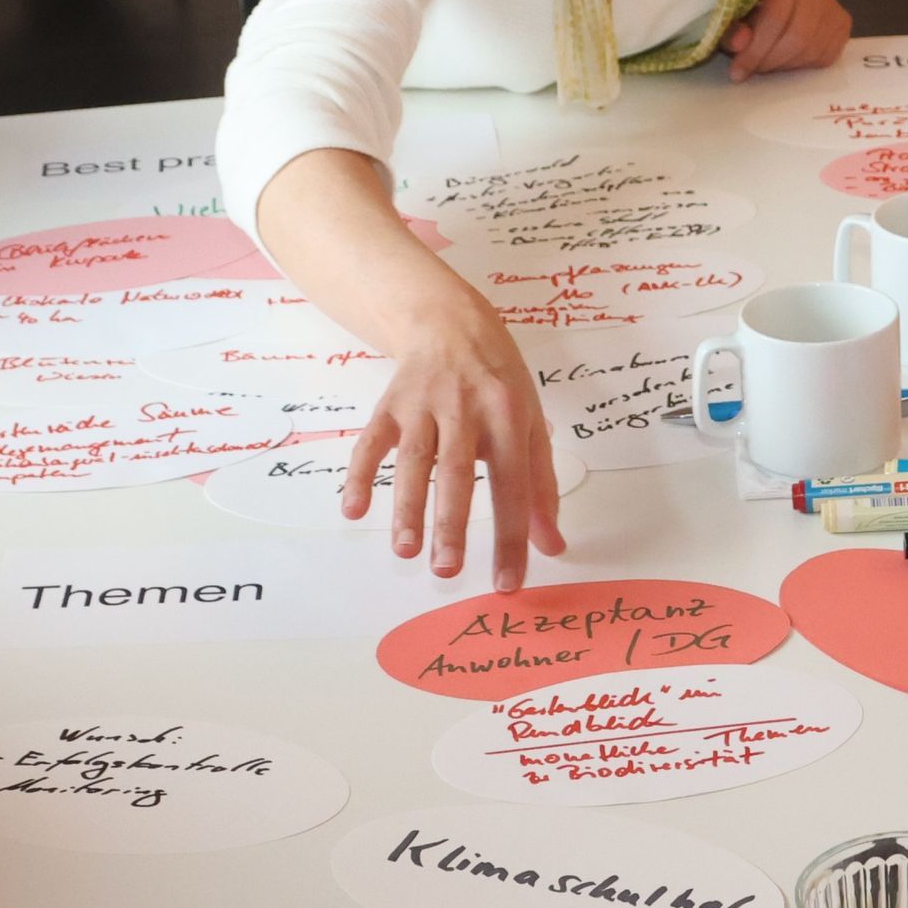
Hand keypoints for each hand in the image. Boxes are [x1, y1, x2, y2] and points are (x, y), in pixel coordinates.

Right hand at [346, 296, 563, 587]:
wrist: (450, 323)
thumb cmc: (499, 383)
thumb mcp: (532, 424)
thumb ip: (541, 488)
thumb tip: (553, 547)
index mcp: (509, 417)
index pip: (512, 485)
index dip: (511, 537)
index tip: (507, 584)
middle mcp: (465, 409)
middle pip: (457, 471)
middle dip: (451, 522)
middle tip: (447, 570)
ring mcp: (423, 404)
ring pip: (413, 459)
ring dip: (407, 506)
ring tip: (405, 551)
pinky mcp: (389, 403)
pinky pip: (370, 442)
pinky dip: (360, 474)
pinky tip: (353, 510)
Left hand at [721, 0, 850, 79]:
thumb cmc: (757, 2)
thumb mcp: (736, 13)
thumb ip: (733, 29)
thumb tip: (739, 44)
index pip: (775, 19)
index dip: (756, 50)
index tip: (737, 72)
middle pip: (798, 39)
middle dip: (770, 62)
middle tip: (754, 69)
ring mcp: (833, 8)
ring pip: (812, 51)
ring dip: (785, 66)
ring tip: (769, 63)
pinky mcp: (843, 23)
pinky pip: (826, 57)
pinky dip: (804, 65)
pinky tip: (790, 59)